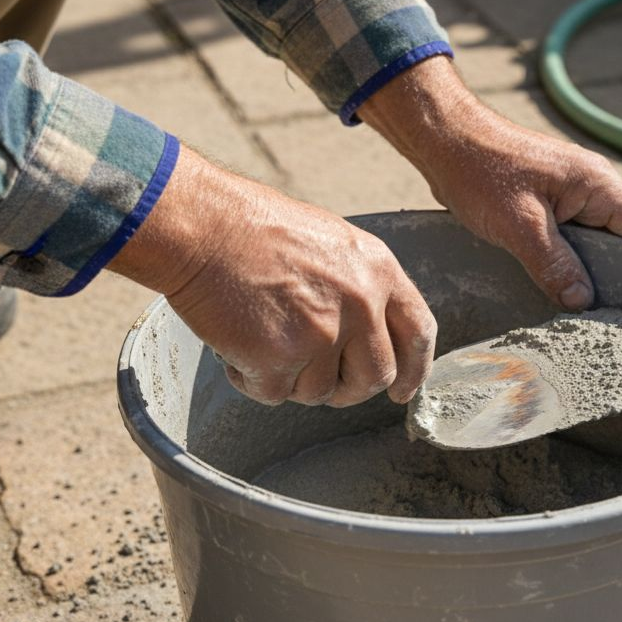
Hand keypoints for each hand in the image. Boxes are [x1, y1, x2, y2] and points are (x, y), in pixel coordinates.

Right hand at [110, 146, 435, 405]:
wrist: (203, 227)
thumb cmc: (256, 230)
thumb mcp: (333, 245)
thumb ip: (361, 290)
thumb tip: (369, 341)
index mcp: (378, 271)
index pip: (418, 333)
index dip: (414, 370)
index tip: (402, 391)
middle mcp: (360, 304)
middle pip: (374, 377)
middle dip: (347, 388)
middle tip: (317, 378)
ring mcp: (321, 334)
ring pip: (319, 392)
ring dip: (291, 379)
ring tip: (262, 336)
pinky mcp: (280, 358)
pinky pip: (274, 394)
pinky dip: (251, 379)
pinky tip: (236, 344)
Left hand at [359, 57, 621, 310]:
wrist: (443, 138)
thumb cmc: (480, 171)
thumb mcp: (520, 226)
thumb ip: (555, 264)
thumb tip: (583, 301)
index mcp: (599, 184)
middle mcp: (594, 185)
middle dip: (618, 275)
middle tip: (603, 314)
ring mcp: (572, 192)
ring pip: (597, 239)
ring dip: (588, 268)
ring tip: (578, 305)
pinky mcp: (551, 200)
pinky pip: (573, 235)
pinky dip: (567, 259)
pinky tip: (554, 283)